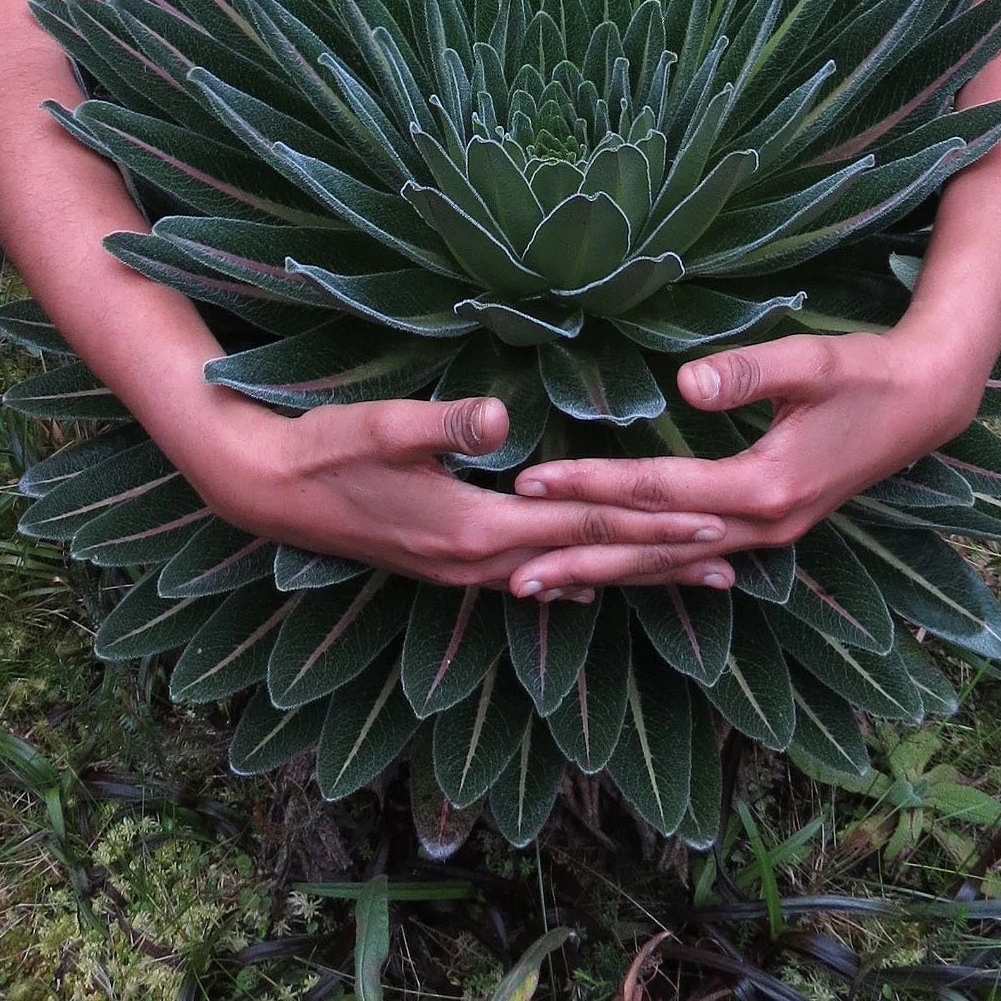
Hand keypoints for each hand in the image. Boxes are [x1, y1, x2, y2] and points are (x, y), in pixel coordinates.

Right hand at [179, 387, 735, 596]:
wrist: (266, 490)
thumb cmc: (325, 449)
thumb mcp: (382, 427)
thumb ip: (443, 425)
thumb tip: (495, 417)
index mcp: (476, 528)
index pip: (585, 524)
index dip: (651, 521)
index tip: (714, 523)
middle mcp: (479, 562)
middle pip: (590, 562)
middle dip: (662, 561)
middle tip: (734, 564)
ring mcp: (463, 570)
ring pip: (567, 575)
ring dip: (627, 573)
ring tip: (686, 579)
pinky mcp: (447, 563)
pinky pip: (532, 576)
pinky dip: (575, 576)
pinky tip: (591, 584)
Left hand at [507, 328, 988, 596]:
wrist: (925, 402)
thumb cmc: (864, 372)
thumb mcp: (810, 360)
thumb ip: (747, 371)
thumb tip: (684, 382)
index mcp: (762, 486)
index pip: (655, 491)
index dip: (591, 485)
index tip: (531, 482)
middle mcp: (760, 526)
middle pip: (652, 548)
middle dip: (580, 558)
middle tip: (508, 572)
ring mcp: (767, 536)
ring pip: (670, 563)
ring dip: (606, 575)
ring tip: (541, 588)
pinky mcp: (769, 528)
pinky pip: (693, 558)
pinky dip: (647, 567)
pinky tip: (615, 576)